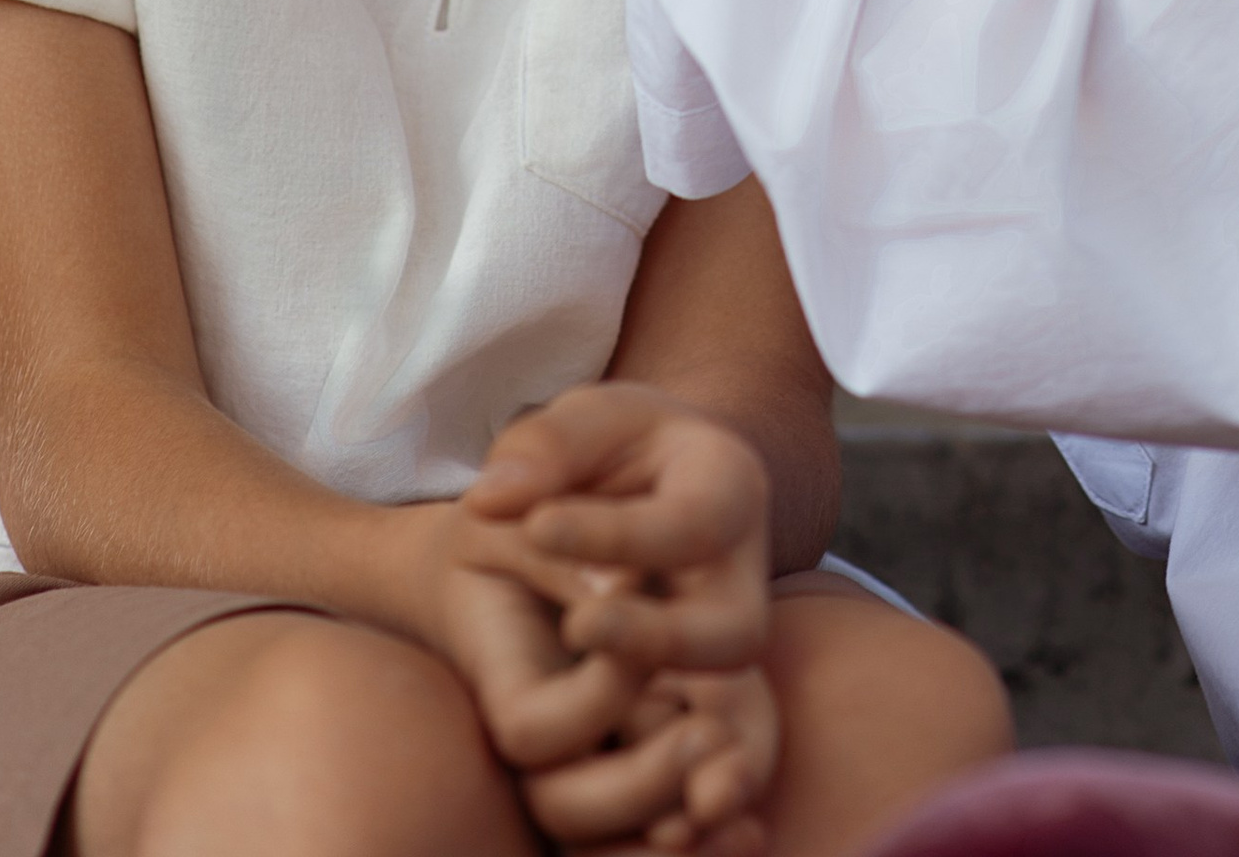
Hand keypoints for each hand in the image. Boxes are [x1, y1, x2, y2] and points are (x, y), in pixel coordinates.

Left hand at [466, 387, 778, 849]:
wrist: (627, 494)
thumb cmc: (600, 455)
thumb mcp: (577, 422)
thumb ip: (546, 444)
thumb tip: (501, 499)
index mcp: (725, 488)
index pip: (685, 524)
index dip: (613, 534)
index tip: (535, 523)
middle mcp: (738, 577)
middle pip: (733, 633)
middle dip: (661, 640)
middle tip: (580, 619)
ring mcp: (717, 646)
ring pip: (737, 718)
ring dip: (692, 754)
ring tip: (634, 770)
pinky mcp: (693, 701)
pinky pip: (710, 759)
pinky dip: (682, 796)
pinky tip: (660, 833)